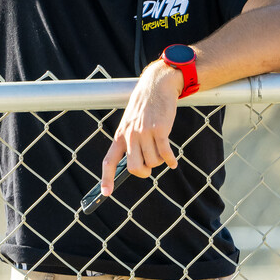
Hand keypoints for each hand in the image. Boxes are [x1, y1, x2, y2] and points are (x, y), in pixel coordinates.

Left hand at [100, 62, 183, 195]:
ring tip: (162, 152)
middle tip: (150, 168)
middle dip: (144, 172)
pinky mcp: (159, 129)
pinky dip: (171, 160)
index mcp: (121, 135)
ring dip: (160, 162)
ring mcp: (145, 132)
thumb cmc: (145, 106)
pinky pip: (165, 153)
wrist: (156, 85)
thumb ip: (131, 141)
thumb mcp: (131, 122)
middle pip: (135, 168)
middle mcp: (130, 135)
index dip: (106, 178)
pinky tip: (174, 162)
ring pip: (152, 162)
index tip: (105, 193)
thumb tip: (138, 166)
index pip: (109, 161)